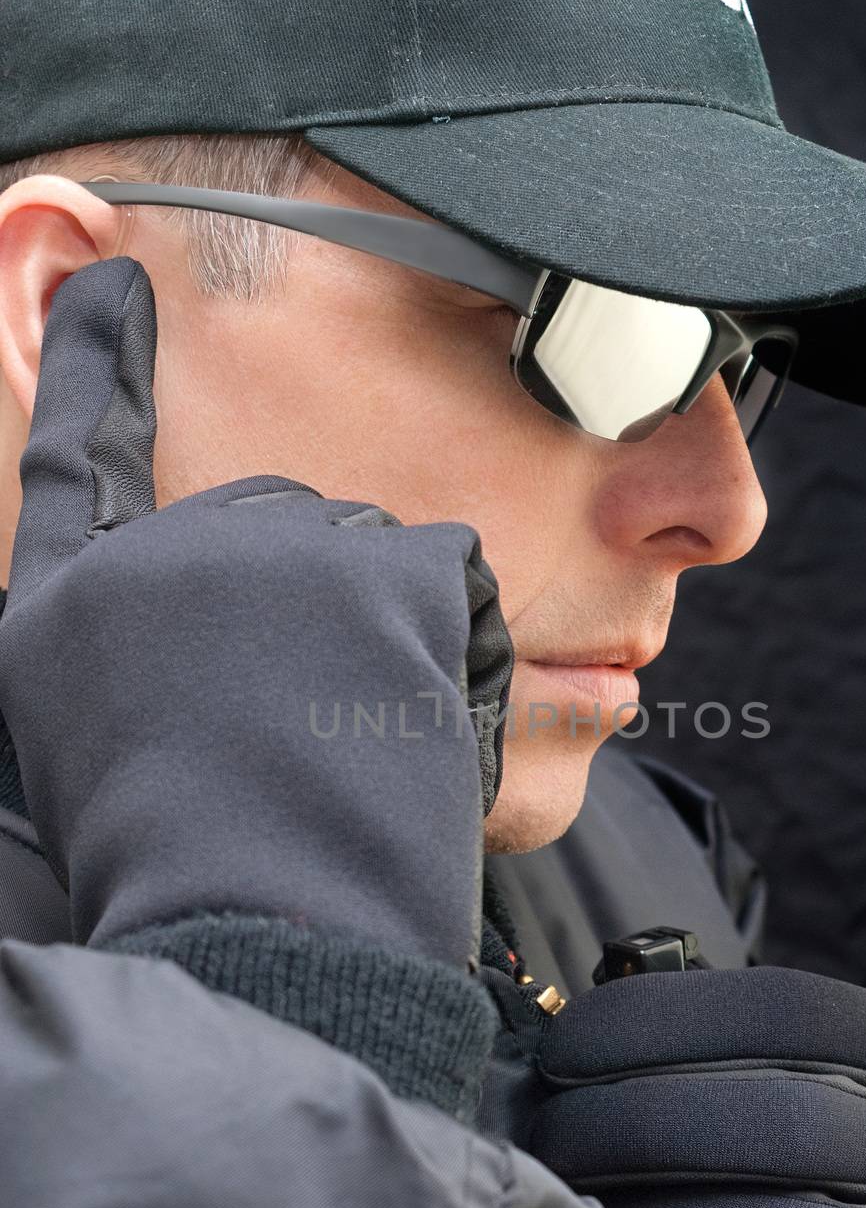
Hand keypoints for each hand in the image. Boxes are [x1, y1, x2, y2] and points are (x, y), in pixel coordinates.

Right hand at [0, 256, 512, 968]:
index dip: (97, 369)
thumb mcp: (97, 749)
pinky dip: (447, 649)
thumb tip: (191, 599)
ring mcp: (280, 541)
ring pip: (368, 554)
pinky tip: (406, 727)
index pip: (79, 455)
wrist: (266, 924)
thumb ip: (133, 640)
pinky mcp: (391, 562)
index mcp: (76, 595)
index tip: (111, 282)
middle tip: (303, 734)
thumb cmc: (183, 868)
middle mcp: (167, 545)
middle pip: (276, 523)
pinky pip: (445, 580)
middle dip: (314, 611)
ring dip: (383, 636)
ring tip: (346, 745)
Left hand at [528, 964, 865, 1207]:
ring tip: (574, 1203)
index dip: (657, 1022)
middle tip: (551, 1135)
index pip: (787, 1009)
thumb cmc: (845, 1182)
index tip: (560, 1051)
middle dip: (635, 1121)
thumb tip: (577, 1036)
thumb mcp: (833, 1092)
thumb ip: (734, 1053)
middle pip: (784, 1123)